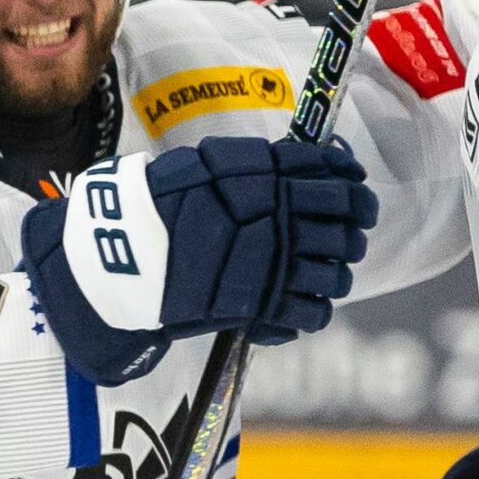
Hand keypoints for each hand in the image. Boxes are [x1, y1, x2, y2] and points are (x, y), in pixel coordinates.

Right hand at [20, 134, 378, 385]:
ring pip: (336, 274)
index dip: (355, 189)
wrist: (121, 254)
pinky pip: (314, 313)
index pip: (336, 178)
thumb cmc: (159, 203)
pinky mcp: (262, 306)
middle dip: (351, 234)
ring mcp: (273, 264)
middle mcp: (278, 217)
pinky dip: (311, 310)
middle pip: (345, 228)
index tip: (357, 194)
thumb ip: (262, 165)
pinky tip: (297, 305)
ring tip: (319, 275)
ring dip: (334, 274)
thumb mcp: (209, 165)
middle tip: (345, 238)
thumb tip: (319, 165)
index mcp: (266, 175)